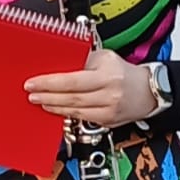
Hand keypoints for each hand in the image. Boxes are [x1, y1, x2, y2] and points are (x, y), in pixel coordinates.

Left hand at [25, 47, 156, 129]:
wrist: (148, 90)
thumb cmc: (123, 72)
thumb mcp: (103, 58)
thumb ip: (81, 61)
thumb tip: (56, 65)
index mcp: (107, 75)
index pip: (72, 80)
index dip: (49, 83)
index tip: (33, 83)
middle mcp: (109, 93)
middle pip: (71, 97)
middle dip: (47, 96)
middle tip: (31, 94)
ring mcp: (108, 110)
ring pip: (74, 110)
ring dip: (54, 106)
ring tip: (40, 101)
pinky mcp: (107, 121)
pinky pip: (82, 118)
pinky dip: (66, 113)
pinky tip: (56, 109)